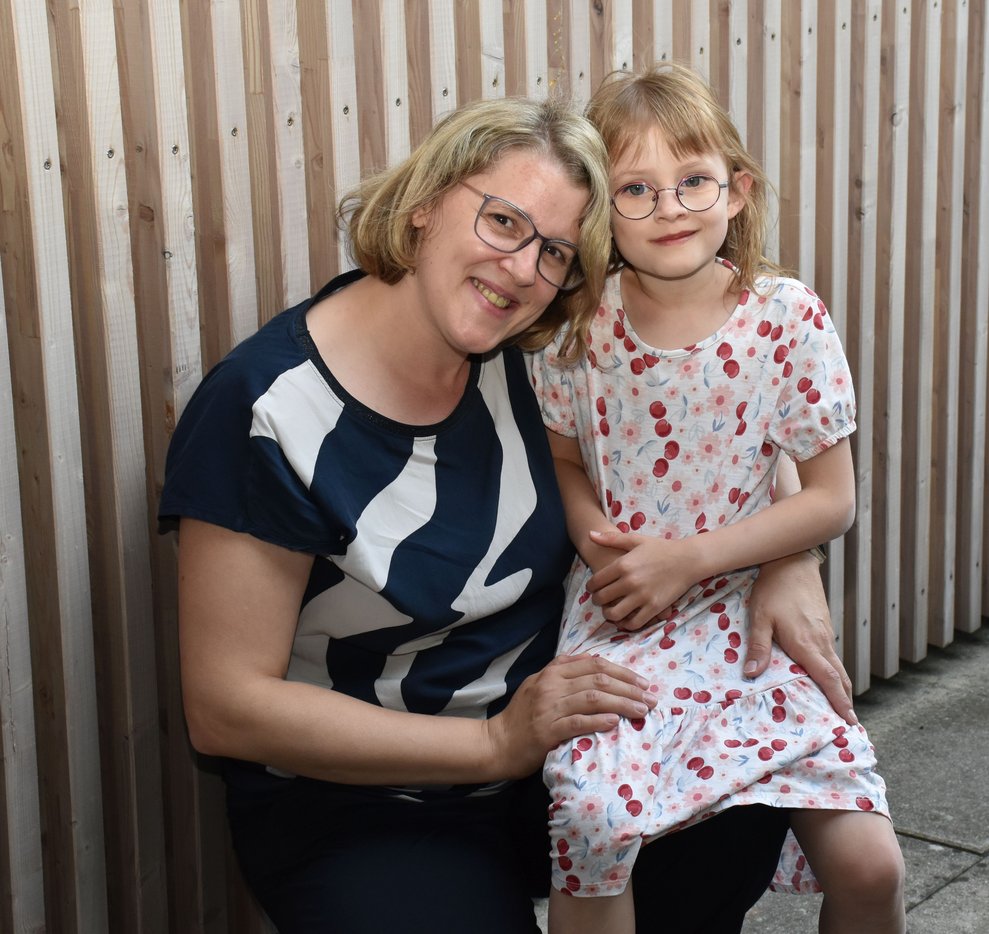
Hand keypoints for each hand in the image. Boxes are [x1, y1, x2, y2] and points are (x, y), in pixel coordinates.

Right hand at [484, 654, 656, 777]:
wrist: (497, 742)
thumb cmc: (522, 717)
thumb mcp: (539, 685)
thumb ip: (563, 673)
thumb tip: (595, 665)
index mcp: (552, 672)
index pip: (594, 664)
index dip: (622, 671)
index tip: (643, 682)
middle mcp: (551, 684)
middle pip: (598, 679)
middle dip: (629, 687)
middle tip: (651, 697)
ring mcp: (549, 706)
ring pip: (593, 697)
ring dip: (622, 703)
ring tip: (642, 710)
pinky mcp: (547, 730)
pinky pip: (578, 722)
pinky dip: (598, 720)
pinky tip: (615, 721)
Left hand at [584, 530, 696, 630]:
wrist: (688, 559)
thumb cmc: (661, 548)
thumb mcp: (636, 540)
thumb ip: (611, 539)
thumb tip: (590, 534)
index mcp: (623, 564)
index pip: (596, 581)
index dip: (590, 587)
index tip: (592, 588)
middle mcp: (630, 581)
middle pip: (602, 598)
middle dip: (596, 600)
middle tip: (599, 600)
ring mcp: (642, 596)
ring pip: (614, 613)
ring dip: (608, 614)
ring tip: (609, 611)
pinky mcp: (654, 607)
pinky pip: (634, 622)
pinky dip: (626, 624)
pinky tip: (625, 619)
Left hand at [744, 550, 855, 722]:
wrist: (793, 561)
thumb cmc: (774, 588)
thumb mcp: (760, 617)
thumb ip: (759, 647)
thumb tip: (751, 674)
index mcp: (807, 644)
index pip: (829, 680)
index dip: (840, 703)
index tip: (850, 722)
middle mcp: (822, 642)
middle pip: (840, 678)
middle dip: (846, 702)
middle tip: (850, 726)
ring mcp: (825, 634)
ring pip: (838, 667)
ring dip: (841, 689)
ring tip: (841, 708)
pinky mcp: (823, 627)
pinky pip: (832, 655)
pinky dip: (835, 673)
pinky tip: (827, 679)